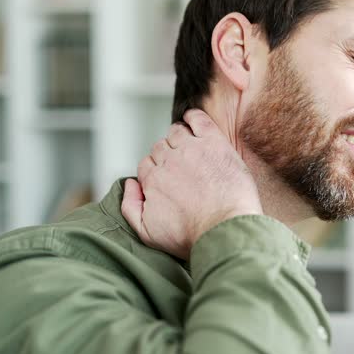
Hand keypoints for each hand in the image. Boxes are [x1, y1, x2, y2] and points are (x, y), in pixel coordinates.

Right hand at [121, 109, 262, 258]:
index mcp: (152, 180)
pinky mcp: (213, 143)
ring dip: (179, 136)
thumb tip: (129, 184)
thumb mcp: (148, 233)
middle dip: (167, 155)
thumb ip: (130, 207)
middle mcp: (168, 161)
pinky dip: (193, 116)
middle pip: (160, 148)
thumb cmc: (191, 237)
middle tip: (182, 165)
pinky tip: (193, 119)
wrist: (224, 229)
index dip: (157, 170)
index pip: (146, 165)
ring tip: (189, 144)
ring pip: (176, 133)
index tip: (168, 177)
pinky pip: (199, 120)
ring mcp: (191, 149)